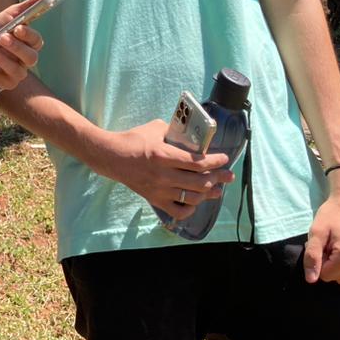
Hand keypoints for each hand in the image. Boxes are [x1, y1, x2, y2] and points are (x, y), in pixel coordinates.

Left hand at [0, 0, 46, 90]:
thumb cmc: (0, 29)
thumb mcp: (11, 15)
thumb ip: (30, 5)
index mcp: (31, 43)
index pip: (36, 41)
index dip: (28, 35)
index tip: (17, 28)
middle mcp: (27, 59)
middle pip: (30, 58)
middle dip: (16, 48)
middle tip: (2, 38)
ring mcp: (18, 73)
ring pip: (16, 71)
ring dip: (2, 59)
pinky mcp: (6, 83)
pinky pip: (0, 81)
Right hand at [97, 119, 232, 219]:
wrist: (111, 156)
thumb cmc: (133, 139)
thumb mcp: (155, 129)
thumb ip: (174, 133)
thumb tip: (191, 136)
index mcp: (164, 155)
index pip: (197, 162)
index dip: (215, 162)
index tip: (225, 159)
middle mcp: (163, 175)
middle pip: (200, 182)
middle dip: (219, 179)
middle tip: (228, 176)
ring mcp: (159, 189)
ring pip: (192, 197)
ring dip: (208, 194)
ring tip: (217, 190)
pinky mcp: (154, 199)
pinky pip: (177, 211)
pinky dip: (189, 209)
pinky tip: (195, 202)